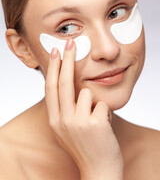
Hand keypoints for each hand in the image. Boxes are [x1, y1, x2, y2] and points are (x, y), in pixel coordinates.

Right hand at [45, 39, 123, 179]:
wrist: (99, 171)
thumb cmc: (84, 146)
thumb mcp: (67, 129)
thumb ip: (65, 110)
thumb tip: (70, 88)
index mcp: (54, 120)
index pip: (50, 88)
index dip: (52, 68)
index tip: (54, 52)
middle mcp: (62, 120)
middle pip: (63, 82)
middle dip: (66, 59)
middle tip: (70, 43)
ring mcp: (78, 122)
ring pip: (87, 93)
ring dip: (94, 103)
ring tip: (96, 119)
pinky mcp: (94, 124)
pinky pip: (102, 104)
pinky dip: (105, 113)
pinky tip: (104, 127)